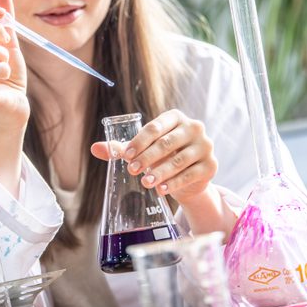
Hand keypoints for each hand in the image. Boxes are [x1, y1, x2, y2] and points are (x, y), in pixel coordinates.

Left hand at [91, 109, 218, 204]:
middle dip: (147, 158)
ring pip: (179, 160)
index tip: (126, 156)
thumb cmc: (162, 156)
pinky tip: (161, 189)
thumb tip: (95, 148)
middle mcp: (194, 127)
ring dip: (160, 172)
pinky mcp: (211, 165)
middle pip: (167, 143)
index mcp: (175, 117)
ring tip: (145, 182)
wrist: (189, 177)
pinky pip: (190, 174)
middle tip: (132, 170)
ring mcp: (205, 146)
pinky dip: (174, 183)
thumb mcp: (143, 150)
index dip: (139, 142)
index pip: (155, 127)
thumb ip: (121, 148)